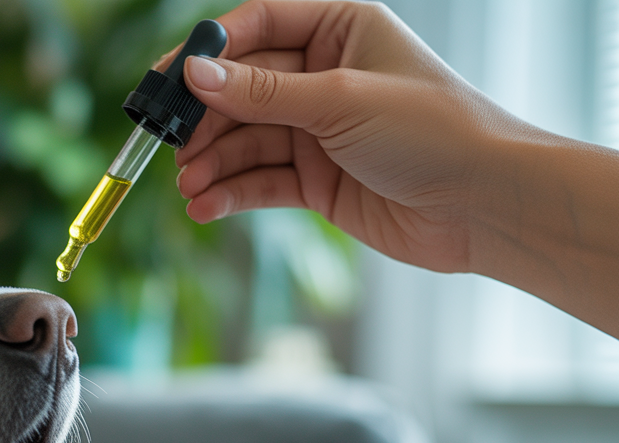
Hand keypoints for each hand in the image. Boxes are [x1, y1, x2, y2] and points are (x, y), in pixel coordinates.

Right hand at [170, 0, 526, 274]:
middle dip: (204, 119)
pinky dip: (230, 192)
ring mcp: (318, 129)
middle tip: (168, 144)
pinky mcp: (317, 179)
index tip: (168, 79)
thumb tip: (195, 74)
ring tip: (187, 186)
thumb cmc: (434, 132)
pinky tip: (205, 207)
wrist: (485, 205)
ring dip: (212, 162)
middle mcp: (324, 75)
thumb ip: (262, 92)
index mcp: (339, 29)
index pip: (257, 25)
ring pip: (245, 139)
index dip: (209, 51)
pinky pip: (260, 180)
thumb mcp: (340, 100)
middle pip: (240, 88)